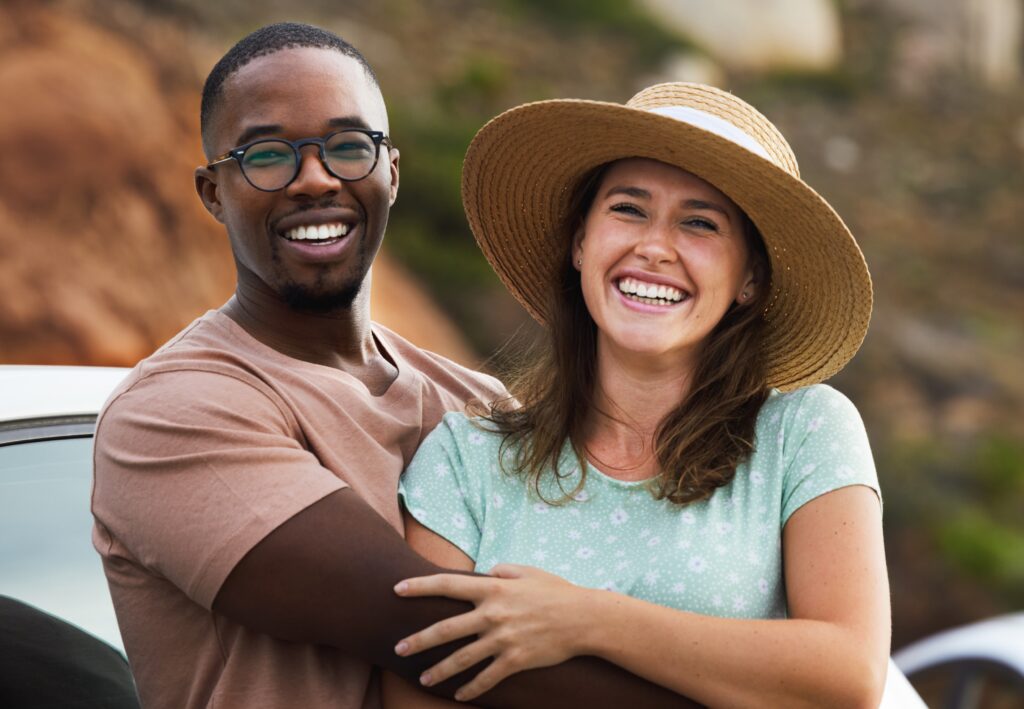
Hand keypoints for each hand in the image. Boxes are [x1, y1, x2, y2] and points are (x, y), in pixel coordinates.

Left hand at [393, 564, 594, 700]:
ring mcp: (502, 639)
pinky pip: (487, 678)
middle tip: (398, 649)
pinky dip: (472, 688)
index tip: (398, 590)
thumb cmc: (556, 591)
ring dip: (440, 670)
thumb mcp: (528, 571)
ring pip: (462, 658)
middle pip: (446, 629)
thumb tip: (487, 571)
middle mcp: (492, 614)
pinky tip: (459, 694)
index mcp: (494, 588)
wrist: (583, 619)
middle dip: (419, 640)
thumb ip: (503, 569)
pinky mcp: (514, 660)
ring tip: (424, 678)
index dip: (420, 586)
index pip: (448, 585)